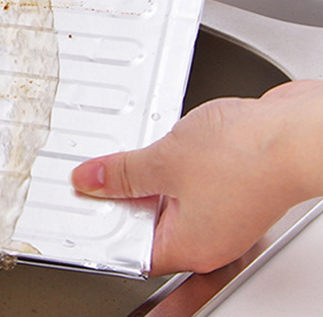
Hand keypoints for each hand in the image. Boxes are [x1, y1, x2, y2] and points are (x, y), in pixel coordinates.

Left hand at [71, 81, 322, 275]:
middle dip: (123, 193)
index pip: (132, 248)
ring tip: (133, 147)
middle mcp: (210, 235)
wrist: (297, 130)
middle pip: (149, 221)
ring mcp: (224, 210)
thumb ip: (121, 173)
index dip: (103, 222)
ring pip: (171, 195)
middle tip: (100, 168)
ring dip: (149, 172)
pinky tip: (167, 138)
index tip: (82, 198)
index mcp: (189, 245)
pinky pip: (192, 177)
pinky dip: (174, 160)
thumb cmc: (246, 155)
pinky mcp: (235, 183)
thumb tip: (89, 181)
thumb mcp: (163, 161)